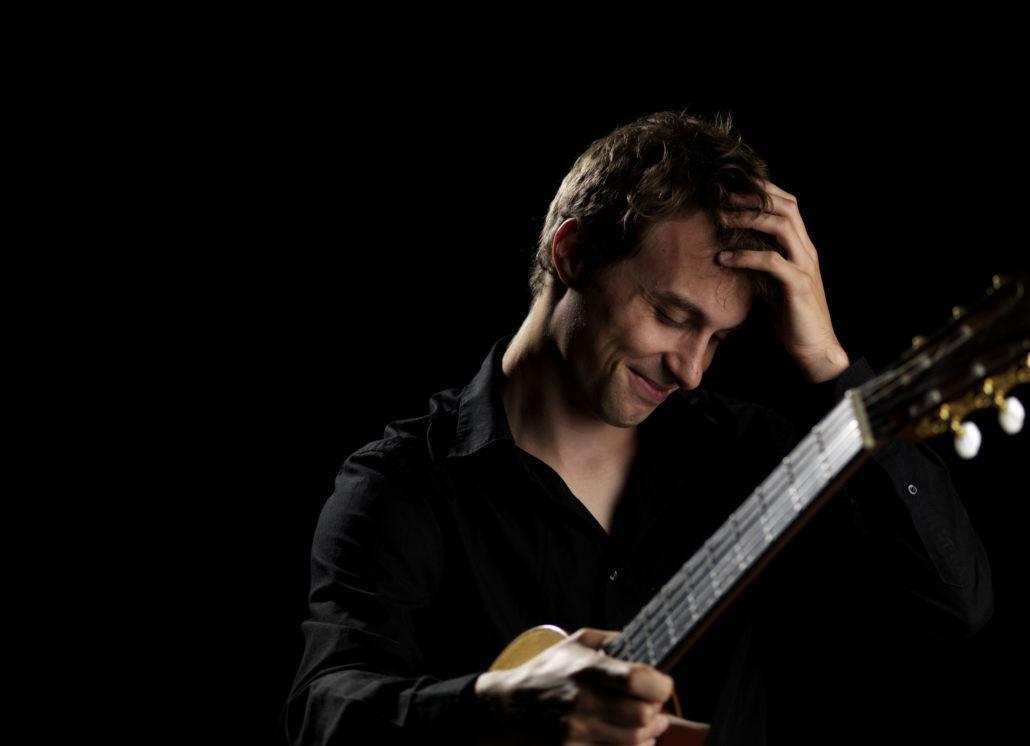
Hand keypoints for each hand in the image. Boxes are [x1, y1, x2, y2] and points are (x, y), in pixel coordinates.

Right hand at [473, 627, 673, 745]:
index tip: (661, 683)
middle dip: (656, 710)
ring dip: (648, 732)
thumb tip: (646, 645)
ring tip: (647, 721)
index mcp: (586, 670)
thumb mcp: (575, 643)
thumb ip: (612, 641)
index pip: (638, 681)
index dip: (660, 684)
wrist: (507, 707)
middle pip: (642, 716)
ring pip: (635, 741)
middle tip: (654, 704)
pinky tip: (628, 736)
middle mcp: (582, 702)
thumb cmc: (546, 672)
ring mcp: (576, 732)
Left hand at [718, 178, 849, 383]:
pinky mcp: (798, 285)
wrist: (814, 348)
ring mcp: (805, 266)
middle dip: (753, 197)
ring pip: (780, 227)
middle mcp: (807, 250)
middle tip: (722, 197)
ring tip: (720, 221)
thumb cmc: (790, 317)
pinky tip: (723, 258)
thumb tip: (729, 248)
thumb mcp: (772, 283)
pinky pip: (771, 262)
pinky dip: (745, 257)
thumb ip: (760, 262)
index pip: (788, 204)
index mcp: (802, 246)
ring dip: (748, 219)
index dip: (763, 189)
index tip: (733, 186)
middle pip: (785, 206)